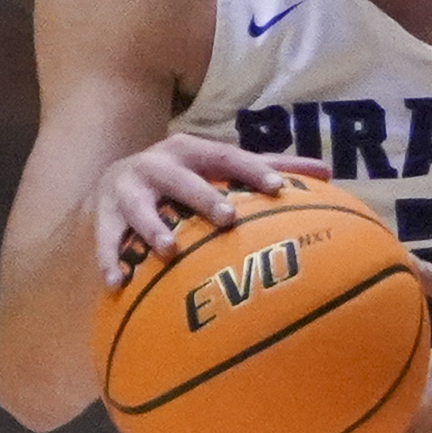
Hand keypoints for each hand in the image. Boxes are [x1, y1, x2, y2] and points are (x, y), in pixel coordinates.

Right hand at [91, 134, 327, 284]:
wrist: (115, 178)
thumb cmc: (187, 175)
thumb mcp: (221, 166)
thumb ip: (270, 169)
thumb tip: (327, 173)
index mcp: (192, 149)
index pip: (227, 156)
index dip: (253, 170)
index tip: (279, 189)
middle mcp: (158, 164)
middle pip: (182, 178)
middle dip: (203, 196)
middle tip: (227, 218)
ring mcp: (128, 188)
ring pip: (139, 206)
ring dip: (152, 227)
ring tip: (169, 250)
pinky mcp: (103, 214)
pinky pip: (105, 238)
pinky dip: (109, 259)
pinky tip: (117, 282)